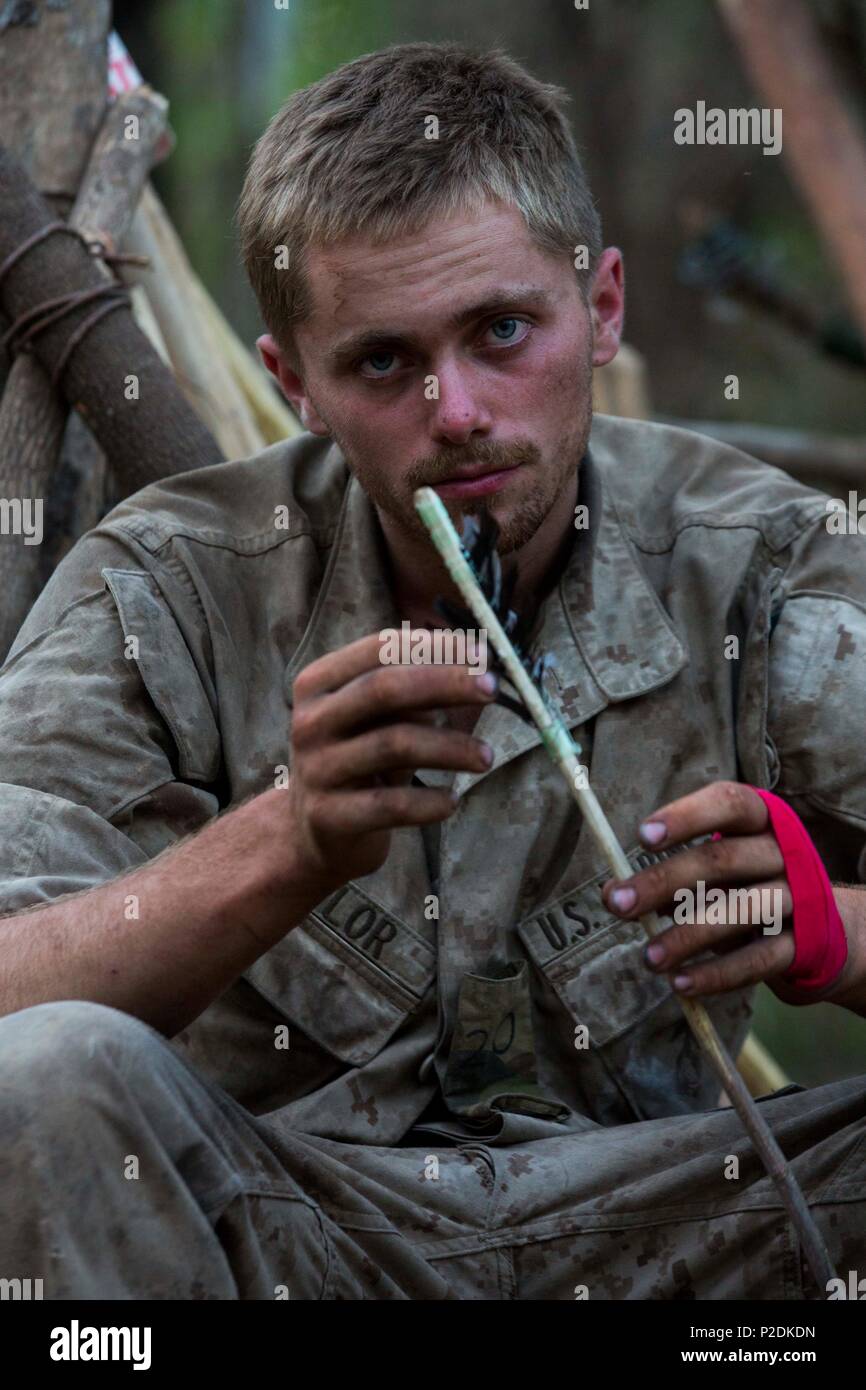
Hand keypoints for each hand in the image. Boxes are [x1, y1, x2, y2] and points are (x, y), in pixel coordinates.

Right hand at [284, 630, 495, 892]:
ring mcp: (315, 769)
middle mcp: (309, 721)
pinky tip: (451, 801)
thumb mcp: (381, 721)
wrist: (313, 833)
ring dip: (450, 747)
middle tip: (491, 688)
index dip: (431, 646)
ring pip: (394, 745)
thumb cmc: (360, 761)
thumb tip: (481, 664)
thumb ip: (418, 692)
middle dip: (445, 682)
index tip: (480, 651)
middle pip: (384, 688)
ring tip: (485, 756)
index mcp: (318, 684)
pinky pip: (391, 805)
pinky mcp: (328, 816)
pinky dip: (429, 802)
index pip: (377, 649)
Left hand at [600, 780, 808, 1002]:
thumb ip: (663, 878)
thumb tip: (612, 894)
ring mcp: (797, 897)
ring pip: (742, 910)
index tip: (642, 837)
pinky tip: (681, 983)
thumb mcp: (708, 871)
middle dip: (664, 881)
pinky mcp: (802, 944)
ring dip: (688, 935)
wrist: (815, 925)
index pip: (729, 803)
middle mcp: (783, 852)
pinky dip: (718, 974)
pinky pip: (760, 959)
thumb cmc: (742, 883)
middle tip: (619, 905)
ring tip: (648, 957)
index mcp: (760, 819)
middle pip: (723, 859)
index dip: (686, 816)